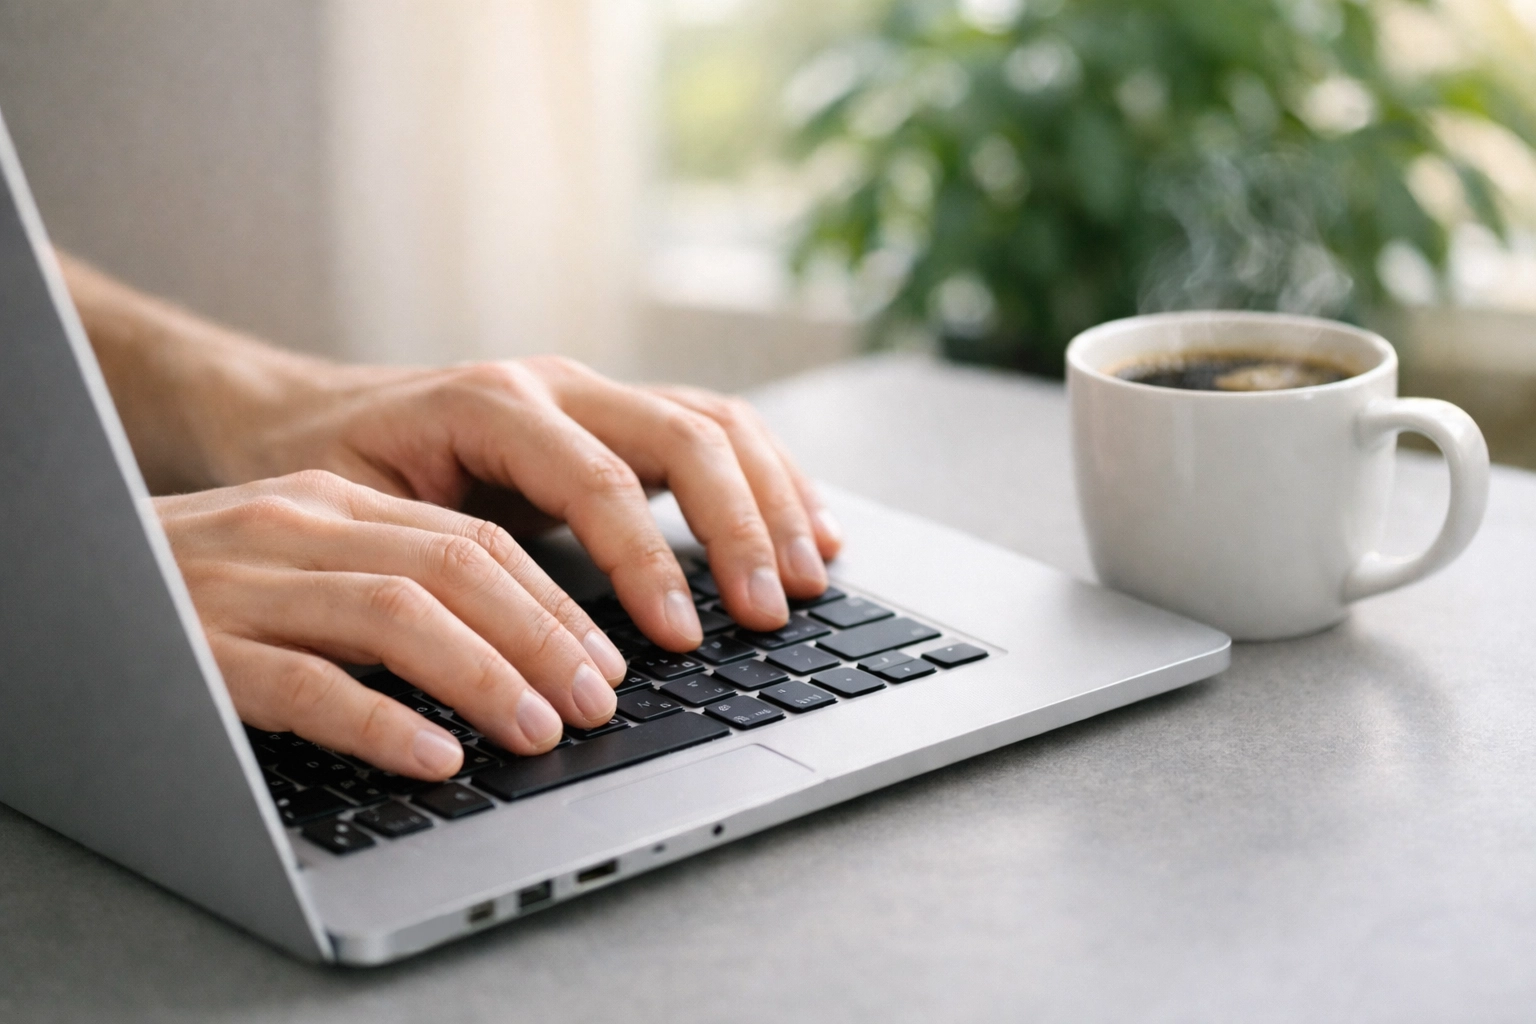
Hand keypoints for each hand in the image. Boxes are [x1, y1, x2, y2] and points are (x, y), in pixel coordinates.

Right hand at [158, 470, 630, 778]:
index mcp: (335, 503)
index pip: (476, 541)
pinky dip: (381, 721)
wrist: (64, 567)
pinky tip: (436, 756)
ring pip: (394, 615)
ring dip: (486, 677)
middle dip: (543, 639)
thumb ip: (394, 582)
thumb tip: (521, 649)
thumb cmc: (203, 584)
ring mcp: (242, 582)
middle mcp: (296, 526)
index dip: (555, 603)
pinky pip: (303, 683)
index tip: (607, 660)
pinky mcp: (195, 646)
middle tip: (597, 703)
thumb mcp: (304, 560)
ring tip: (539, 731)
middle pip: (455, 569)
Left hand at [218, 356, 842, 648]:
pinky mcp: (614, 419)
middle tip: (772, 612)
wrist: (303, 414)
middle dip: (741, 526)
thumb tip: (510, 654)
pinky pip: (713, 432)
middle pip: (685, 434)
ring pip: (716, 424)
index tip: (683, 638)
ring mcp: (592, 395)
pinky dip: (769, 479)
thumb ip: (438, 566)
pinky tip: (806, 529)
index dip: (650, 561)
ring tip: (809, 578)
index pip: (598, 479)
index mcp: (491, 404)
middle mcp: (555, 386)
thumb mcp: (359, 521)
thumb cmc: (323, 474)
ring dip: (773, 500)